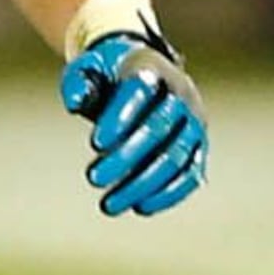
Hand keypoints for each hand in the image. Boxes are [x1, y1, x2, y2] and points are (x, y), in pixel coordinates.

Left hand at [58, 32, 206, 215]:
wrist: (143, 74)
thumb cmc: (107, 75)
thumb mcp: (88, 69)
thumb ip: (78, 83)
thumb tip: (75, 101)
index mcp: (152, 67)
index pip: (140, 92)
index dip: (120, 118)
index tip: (95, 144)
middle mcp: (181, 93)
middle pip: (159, 128)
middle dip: (126, 156)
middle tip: (93, 178)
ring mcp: (194, 122)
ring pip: (176, 156)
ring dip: (143, 183)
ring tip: (109, 204)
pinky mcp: (198, 147)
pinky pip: (190, 173)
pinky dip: (169, 193)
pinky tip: (141, 207)